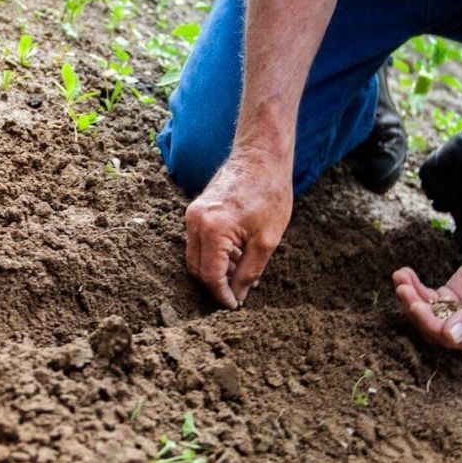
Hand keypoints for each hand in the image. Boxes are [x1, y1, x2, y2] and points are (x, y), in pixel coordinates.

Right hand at [185, 150, 292, 308]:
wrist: (261, 157)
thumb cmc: (269, 193)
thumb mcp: (267, 240)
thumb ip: (249, 272)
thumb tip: (238, 295)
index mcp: (212, 229)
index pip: (210, 276)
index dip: (222, 295)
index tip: (234, 306)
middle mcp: (195, 222)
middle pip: (197, 269)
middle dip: (216, 284)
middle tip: (239, 292)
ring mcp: (192, 215)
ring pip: (195, 257)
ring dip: (216, 269)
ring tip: (242, 270)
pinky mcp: (195, 211)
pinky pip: (198, 242)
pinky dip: (214, 254)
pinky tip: (237, 254)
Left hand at [392, 244, 461, 349]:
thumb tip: (450, 336)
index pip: (450, 338)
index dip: (430, 324)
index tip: (416, 306)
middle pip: (432, 326)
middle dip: (414, 308)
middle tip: (402, 289)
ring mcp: (455, 314)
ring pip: (426, 311)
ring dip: (410, 296)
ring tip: (399, 277)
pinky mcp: (448, 298)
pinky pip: (426, 296)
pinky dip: (413, 286)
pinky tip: (403, 273)